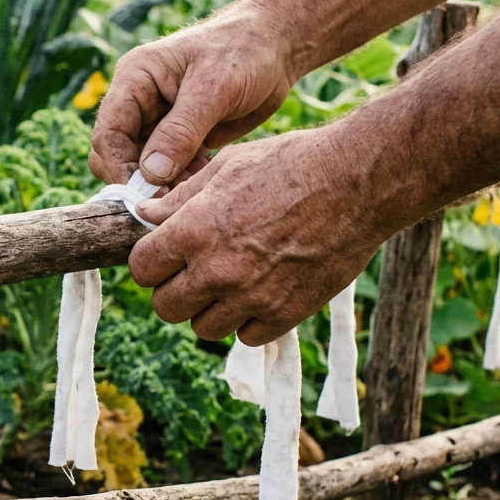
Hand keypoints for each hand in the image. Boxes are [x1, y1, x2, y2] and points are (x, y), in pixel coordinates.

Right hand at [89, 5, 297, 186]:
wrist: (277, 47)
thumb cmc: (244, 51)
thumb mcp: (214, 88)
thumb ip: (181, 131)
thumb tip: (150, 175)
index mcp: (135, 79)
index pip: (108, 132)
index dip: (120, 167)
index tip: (144, 195)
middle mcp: (139, 102)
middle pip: (114, 154)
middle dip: (137, 181)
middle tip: (168, 200)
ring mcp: (157, 122)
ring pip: (140, 168)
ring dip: (161, 185)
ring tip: (194, 190)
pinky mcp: (179, 140)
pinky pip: (167, 171)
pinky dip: (180, 182)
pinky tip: (204, 181)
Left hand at [128, 127, 388, 345]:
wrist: (358, 182)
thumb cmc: (292, 163)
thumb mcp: (227, 166)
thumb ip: (180, 199)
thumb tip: (144, 215)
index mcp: (193, 231)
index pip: (141, 269)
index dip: (150, 262)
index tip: (165, 255)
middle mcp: (216, 271)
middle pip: (165, 308)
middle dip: (174, 290)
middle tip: (195, 272)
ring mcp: (251, 297)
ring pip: (203, 328)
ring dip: (211, 309)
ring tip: (232, 282)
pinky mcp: (285, 314)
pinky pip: (247, 336)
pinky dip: (249, 321)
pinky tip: (262, 291)